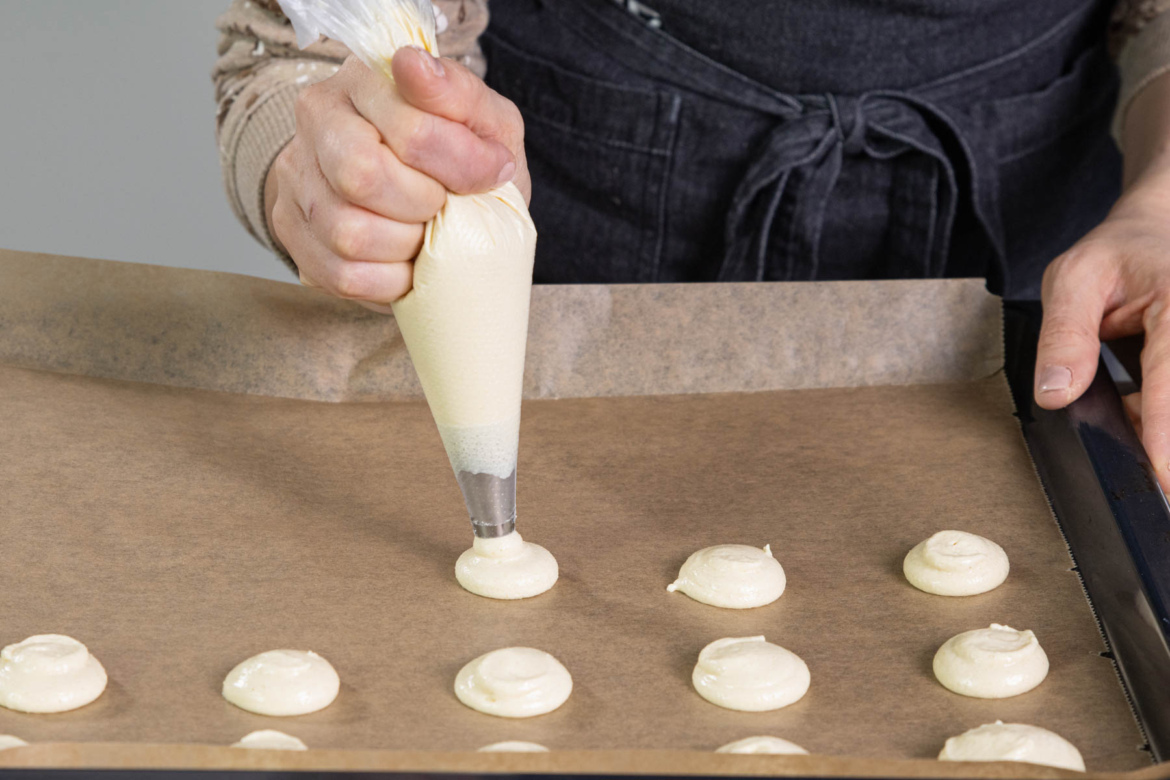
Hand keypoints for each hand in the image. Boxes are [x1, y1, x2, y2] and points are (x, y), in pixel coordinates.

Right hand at [266, 48, 529, 311]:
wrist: (427, 198)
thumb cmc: (459, 157)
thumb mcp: (483, 121)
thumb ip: (461, 96)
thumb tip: (416, 67)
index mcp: (363, 80)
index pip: (410, 129)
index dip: (462, 164)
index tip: (492, 173)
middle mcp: (318, 121)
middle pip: (363, 178)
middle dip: (423, 205)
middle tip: (445, 206)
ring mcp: (296, 179)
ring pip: (348, 232)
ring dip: (405, 247)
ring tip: (424, 234)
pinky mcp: (292, 232)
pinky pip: (341, 274)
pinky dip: (387, 281)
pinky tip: (404, 262)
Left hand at [1034, 157, 1169, 488]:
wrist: (1154, 235)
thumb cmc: (1115, 255)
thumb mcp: (1071, 279)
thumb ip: (1064, 335)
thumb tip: (1056, 394)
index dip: (1167, 428)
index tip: (1162, 472)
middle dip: (1165, 438)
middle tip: (1152, 484)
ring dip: (1162, 429)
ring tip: (1147, 460)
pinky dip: (1161, 419)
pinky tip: (1147, 434)